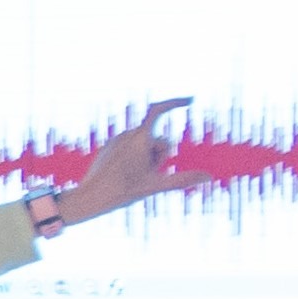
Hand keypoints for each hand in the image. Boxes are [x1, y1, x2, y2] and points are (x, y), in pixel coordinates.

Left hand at [39, 98, 196, 232]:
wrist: (89, 198)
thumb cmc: (121, 192)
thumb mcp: (155, 186)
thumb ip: (183, 179)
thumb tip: (208, 177)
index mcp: (140, 138)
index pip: (159, 110)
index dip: (175, 103)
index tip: (190, 101)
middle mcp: (127, 134)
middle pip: (156, 140)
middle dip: (158, 155)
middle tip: (147, 175)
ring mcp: (117, 140)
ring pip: (143, 146)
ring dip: (145, 160)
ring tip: (131, 177)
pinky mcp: (109, 147)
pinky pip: (129, 149)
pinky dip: (133, 159)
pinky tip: (122, 175)